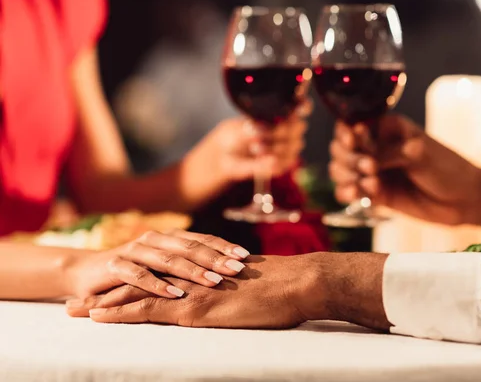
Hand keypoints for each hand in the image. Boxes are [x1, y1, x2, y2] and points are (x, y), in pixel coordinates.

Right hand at [66, 229, 249, 298]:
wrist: (86, 272)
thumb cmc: (135, 271)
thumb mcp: (164, 266)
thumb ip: (188, 265)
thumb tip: (228, 271)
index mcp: (170, 237)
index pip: (202, 239)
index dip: (224, 247)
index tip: (246, 256)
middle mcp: (155, 239)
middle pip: (190, 247)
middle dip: (216, 258)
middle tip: (237, 269)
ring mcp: (135, 250)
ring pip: (168, 259)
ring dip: (192, 271)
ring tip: (214, 281)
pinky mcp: (116, 265)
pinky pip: (139, 275)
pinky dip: (157, 284)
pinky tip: (174, 294)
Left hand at [67, 255, 312, 328]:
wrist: (297, 283)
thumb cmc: (282, 289)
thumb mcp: (250, 287)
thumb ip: (230, 288)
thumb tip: (225, 294)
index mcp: (201, 272)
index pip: (158, 275)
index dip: (129, 284)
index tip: (105, 292)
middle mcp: (190, 276)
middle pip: (139, 281)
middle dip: (105, 292)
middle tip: (75, 301)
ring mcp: (190, 289)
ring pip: (136, 293)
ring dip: (102, 302)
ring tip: (74, 310)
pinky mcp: (195, 306)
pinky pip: (149, 309)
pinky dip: (120, 312)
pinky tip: (99, 317)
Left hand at [183, 100, 310, 196]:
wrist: (222, 161)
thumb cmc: (229, 138)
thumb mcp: (236, 130)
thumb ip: (251, 130)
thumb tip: (261, 129)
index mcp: (277, 113)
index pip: (300, 105)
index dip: (303, 106)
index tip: (299, 109)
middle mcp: (287, 128)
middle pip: (298, 127)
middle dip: (279, 132)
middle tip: (257, 136)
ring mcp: (288, 146)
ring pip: (294, 146)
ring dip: (274, 149)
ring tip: (254, 149)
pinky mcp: (283, 164)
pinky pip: (286, 164)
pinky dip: (273, 164)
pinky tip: (260, 161)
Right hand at [329, 115, 480, 224]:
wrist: (465, 200)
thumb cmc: (448, 168)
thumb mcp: (421, 154)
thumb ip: (391, 154)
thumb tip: (366, 159)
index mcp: (387, 129)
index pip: (354, 124)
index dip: (347, 132)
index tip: (354, 141)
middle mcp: (376, 148)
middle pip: (341, 148)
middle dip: (349, 158)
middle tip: (371, 168)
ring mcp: (374, 172)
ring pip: (341, 170)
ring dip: (346, 176)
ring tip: (370, 185)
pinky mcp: (376, 194)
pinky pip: (350, 192)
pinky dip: (347, 193)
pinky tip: (356, 195)